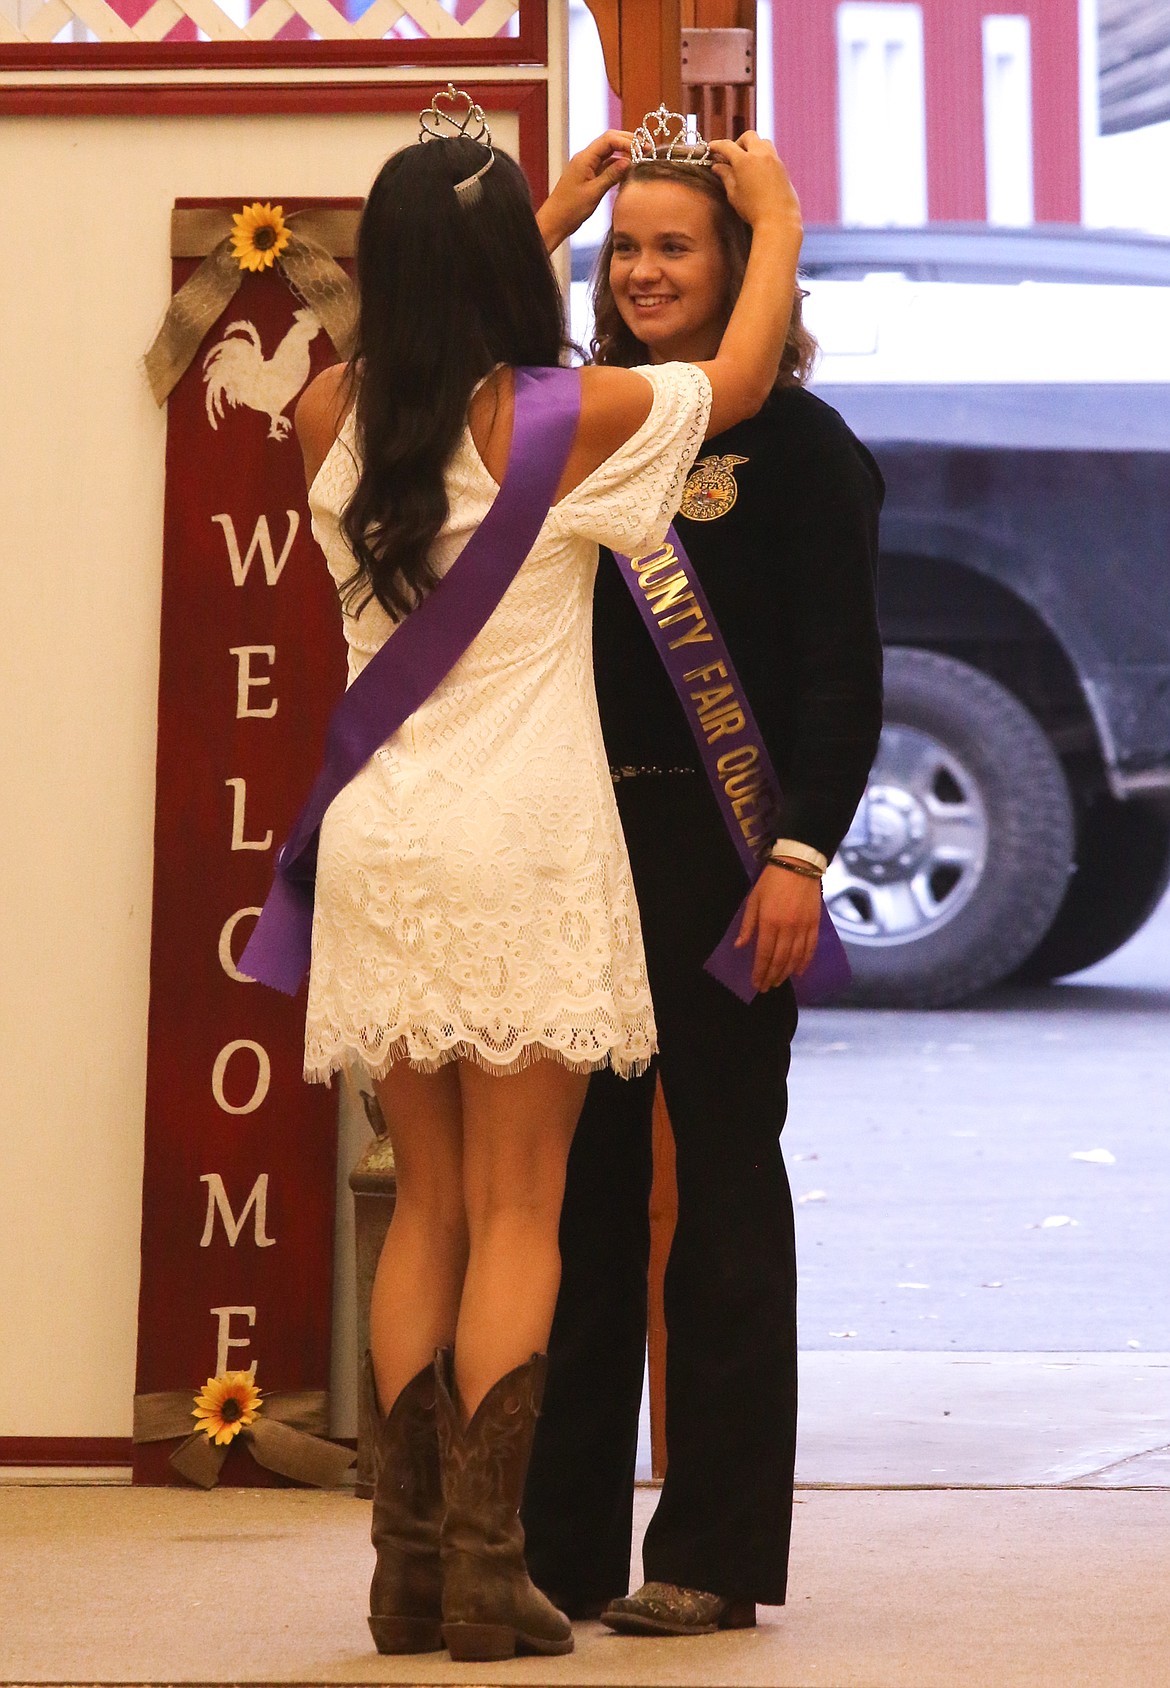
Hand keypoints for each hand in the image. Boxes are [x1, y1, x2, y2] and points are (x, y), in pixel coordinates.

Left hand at [536, 130, 632, 251]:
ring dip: (625, 153)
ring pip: (609, 152)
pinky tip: (629, 170)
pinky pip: (606, 165)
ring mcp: (587, 166)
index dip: (628, 141)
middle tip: (647, 148)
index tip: (644, 149)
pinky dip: (618, 165)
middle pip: (610, 141)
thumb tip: (629, 161)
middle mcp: (586, 158)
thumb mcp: (594, 193)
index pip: (609, 139)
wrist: (555, 221)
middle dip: (628, 142)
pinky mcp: (589, 175)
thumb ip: (611, 175)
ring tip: (641, 158)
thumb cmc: (571, 209)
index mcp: (585, 158)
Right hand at [708, 132, 801, 234]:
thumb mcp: (734, 194)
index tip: (711, 148)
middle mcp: (760, 155)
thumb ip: (726, 176)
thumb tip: (717, 166)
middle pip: (748, 136)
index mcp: (744, 160)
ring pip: (762, 142)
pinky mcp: (782, 167)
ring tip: (747, 163)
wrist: (779, 220)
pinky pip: (771, 153)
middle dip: (738, 143)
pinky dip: (762, 156)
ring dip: (752, 147)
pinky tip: (758, 171)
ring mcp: (774, 159)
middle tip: (732, 157)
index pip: (727, 146)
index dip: (717, 146)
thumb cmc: (753, 210)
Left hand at [734, 861, 821, 991]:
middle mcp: (787, 928)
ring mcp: (803, 927)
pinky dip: (805, 962)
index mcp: (769, 922)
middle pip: (779, 959)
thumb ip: (748, 925)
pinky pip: (811, 948)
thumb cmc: (771, 881)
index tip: (756, 983)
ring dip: (786, 972)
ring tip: (779, 982)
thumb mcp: (753, 899)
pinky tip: (799, 972)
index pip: (763, 954)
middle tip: (766, 987)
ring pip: (795, 957)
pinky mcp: (815, 924)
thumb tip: (739, 945)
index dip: (760, 971)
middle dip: (772, 976)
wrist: (799, 864)